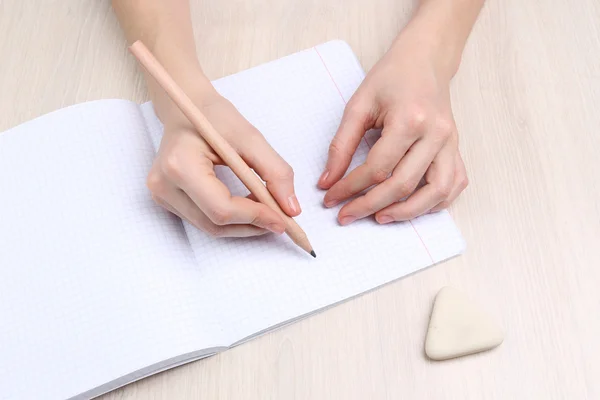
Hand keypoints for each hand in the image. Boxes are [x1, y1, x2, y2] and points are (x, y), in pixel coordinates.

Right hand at [147, 90, 300, 236]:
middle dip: (252, 225)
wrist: (185, 108)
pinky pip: (203, 221)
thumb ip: (274, 172)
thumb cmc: (214, 117)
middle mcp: (164, 184)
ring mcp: (161, 195)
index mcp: (180, 164)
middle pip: (215, 223)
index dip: (255, 217)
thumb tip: (291, 209)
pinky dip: (230, 219)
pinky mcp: (166, 200)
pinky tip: (247, 206)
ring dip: (243, 225)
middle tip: (281, 219)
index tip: (283, 219)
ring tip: (266, 210)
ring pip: (210, 227)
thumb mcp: (250, 137)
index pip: (221, 207)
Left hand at [318, 29, 467, 224]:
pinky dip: (434, 203)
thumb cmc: (391, 78)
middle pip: (403, 185)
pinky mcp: (457, 149)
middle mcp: (435, 135)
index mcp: (409, 120)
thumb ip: (341, 145)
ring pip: (435, 193)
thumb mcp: (359, 105)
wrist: (425, 60)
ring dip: (406, 213)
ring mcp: (451, 144)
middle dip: (370, 206)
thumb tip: (327, 181)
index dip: (350, 188)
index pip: (377, 168)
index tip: (330, 198)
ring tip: (379, 218)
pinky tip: (411, 207)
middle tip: (346, 216)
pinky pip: (453, 186)